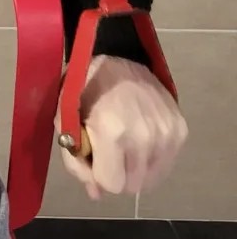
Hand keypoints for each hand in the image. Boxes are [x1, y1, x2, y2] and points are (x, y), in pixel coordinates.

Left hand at [58, 55, 187, 198]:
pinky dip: (150, 158)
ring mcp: (166, 133)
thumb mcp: (66, 116)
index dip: (98, 174)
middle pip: (132, 185)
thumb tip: (95, 193)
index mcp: (112, 131)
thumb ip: (75, 158)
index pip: (112, 184)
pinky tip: (138, 136)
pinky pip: (165, 164)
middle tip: (107, 148)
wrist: (118, 53)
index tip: (93, 157)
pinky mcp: (180, 128)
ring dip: (134, 167)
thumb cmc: (85, 84)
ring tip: (122, 140)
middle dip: (116, 172)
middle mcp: (144, 136)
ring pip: (150, 178)